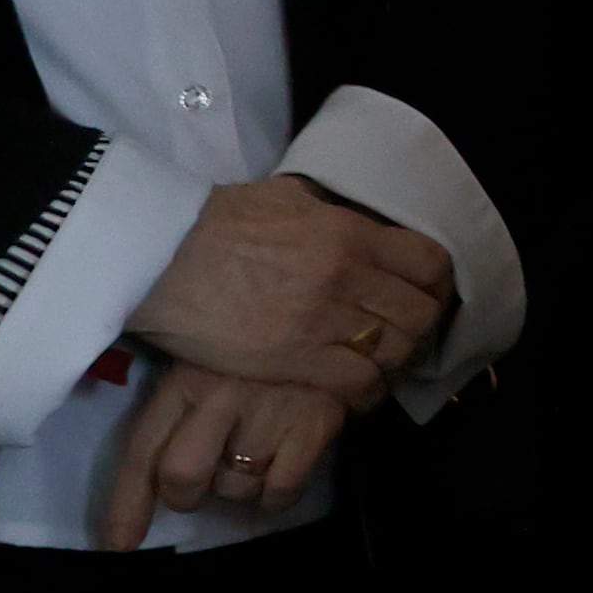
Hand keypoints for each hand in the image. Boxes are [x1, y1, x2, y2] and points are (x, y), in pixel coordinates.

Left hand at [91, 363, 351, 550]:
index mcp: (186, 378)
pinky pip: (280, 493)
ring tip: (253, 453)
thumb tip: (151, 477)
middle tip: (202, 482)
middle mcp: (223, 397)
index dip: (127, 504)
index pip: (143, 450)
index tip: (121, 542)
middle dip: (186, 495)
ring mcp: (271, 414)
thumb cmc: (254, 346)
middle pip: (184, 477)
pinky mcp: (314, 428)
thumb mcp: (202, 360)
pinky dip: (274, 495)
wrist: (330, 317)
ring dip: (238, 486)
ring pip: (236, 489)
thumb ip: (176, 407)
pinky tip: (280, 467)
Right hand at [124, 178, 455, 405]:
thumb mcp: (287, 198)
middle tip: (408, 337)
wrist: (155, 256)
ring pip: (396, 350)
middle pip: (421, 312)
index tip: (429, 296)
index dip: (437, 285)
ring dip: (397, 362)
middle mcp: (349, 276)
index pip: (430, 264)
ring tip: (385, 366)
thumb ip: (330, 212)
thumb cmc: (213, 221)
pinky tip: (360, 394)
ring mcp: (323, 319)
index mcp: (351, 233)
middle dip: (422, 328)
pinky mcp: (295, 358)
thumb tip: (352, 218)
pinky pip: (358, 383)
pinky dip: (368, 392)